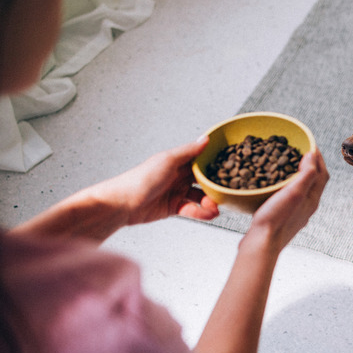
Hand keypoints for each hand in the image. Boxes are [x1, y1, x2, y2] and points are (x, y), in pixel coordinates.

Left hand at [91, 136, 219, 225]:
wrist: (122, 204)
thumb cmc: (140, 179)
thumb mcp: (168, 160)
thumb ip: (189, 151)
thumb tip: (205, 139)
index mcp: (177, 161)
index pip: (201, 160)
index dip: (215, 164)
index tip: (231, 167)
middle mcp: (178, 176)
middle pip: (204, 180)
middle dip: (215, 187)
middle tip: (225, 192)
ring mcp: (176, 192)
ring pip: (200, 196)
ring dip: (210, 202)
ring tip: (215, 207)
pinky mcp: (173, 207)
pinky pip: (192, 210)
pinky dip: (201, 212)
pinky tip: (207, 214)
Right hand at [239, 148, 328, 256]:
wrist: (261, 245)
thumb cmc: (276, 219)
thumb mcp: (293, 193)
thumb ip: (306, 174)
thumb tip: (313, 155)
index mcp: (313, 200)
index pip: (323, 174)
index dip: (318, 157)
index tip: (309, 143)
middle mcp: (308, 207)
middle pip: (315, 181)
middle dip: (310, 164)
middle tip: (299, 151)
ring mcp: (297, 214)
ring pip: (303, 189)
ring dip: (298, 175)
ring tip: (288, 164)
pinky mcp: (284, 218)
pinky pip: (291, 197)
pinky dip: (287, 186)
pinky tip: (275, 185)